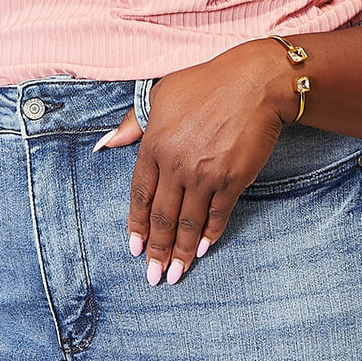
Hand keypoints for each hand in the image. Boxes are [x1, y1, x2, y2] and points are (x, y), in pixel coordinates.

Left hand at [98, 40, 289, 284]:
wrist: (255, 83)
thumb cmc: (206, 84)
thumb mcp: (161, 94)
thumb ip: (133, 124)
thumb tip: (106, 144)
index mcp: (155, 144)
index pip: (140, 195)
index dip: (136, 225)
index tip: (134, 248)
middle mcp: (177, 164)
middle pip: (162, 217)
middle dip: (156, 250)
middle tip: (152, 276)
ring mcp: (205, 174)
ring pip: (188, 223)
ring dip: (181, 253)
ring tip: (175, 275)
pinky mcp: (233, 179)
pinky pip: (217, 215)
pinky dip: (210, 235)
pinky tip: (204, 250)